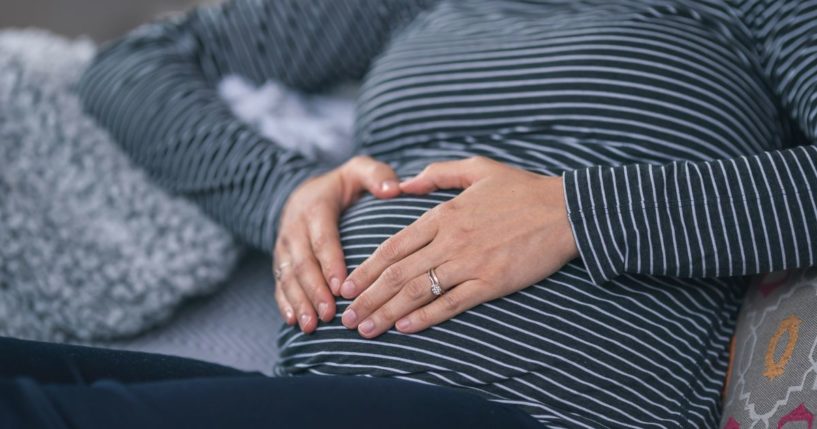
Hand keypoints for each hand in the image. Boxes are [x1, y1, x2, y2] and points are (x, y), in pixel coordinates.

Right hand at [273, 156, 400, 333]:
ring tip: (311, 326)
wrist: (306, 192)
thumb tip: (393, 189)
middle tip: (330, 314)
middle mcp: (294, 228)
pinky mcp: (281, 261)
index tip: (340, 286)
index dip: (329, 262)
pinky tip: (294, 322)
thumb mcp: (359, 171)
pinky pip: (279, 283)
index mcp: (315, 208)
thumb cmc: (343, 186)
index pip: (322, 238)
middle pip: (303, 263)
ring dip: (299, 302)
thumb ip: (376, 176)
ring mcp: (284, 247)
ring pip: (288, 276)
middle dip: (314, 290)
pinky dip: (285, 303)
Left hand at [338, 156, 578, 337]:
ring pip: (417, 291)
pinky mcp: (491, 283)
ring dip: (387, 312)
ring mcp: (470, 263)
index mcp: (443, 214)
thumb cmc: (523, 189)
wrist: (566, 210)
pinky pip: (451, 303)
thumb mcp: (478, 168)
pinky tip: (405, 329)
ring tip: (365, 329)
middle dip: (368, 298)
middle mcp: (450, 240)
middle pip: (397, 273)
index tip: (347, 285)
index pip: (394, 245)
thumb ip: (438, 173)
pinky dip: (426, 317)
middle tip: (346, 317)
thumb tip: (405, 182)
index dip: (367, 268)